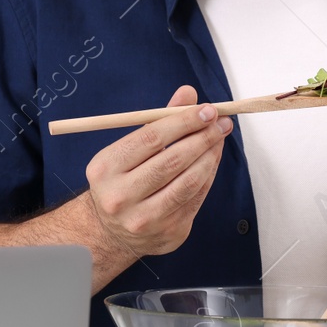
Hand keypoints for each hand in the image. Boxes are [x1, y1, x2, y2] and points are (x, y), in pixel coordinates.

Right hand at [84, 85, 232, 259]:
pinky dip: (208, 175)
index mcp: (106, 169)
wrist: (110, 232)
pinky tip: (213, 159)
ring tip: (219, 138)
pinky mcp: (168, 232)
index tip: (207, 110)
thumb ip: (158, 121)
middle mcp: (121, 196)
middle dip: (202, 137)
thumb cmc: (121, 181)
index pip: (150, 139)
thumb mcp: (127, 150)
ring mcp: (145, 219)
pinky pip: (196, 198)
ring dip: (210, 156)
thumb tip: (188, 93)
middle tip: (221, 122)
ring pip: (188, 182)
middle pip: (172, 161)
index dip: (183, 122)